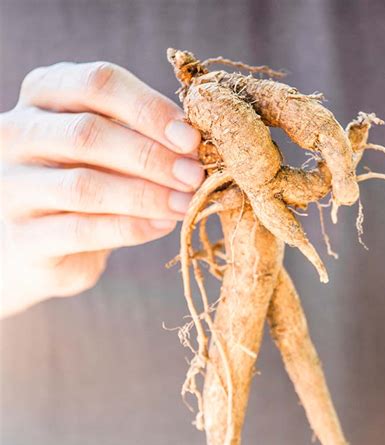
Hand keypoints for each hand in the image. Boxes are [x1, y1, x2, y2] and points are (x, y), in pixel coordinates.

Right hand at [0, 61, 203, 316]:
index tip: (191, 137)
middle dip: (151, 155)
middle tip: (194, 175)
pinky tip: (162, 225)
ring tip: (186, 203)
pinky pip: (83, 231)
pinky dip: (130, 227)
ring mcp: (13, 186)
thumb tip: (194, 146)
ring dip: (145, 194)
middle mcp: (18, 133)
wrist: (34, 247)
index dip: (149, 108)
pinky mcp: (24, 236)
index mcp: (43, 95)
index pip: (97, 84)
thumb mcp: (105, 150)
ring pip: (85, 186)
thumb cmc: (81, 184)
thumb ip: (138, 138)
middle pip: (88, 133)